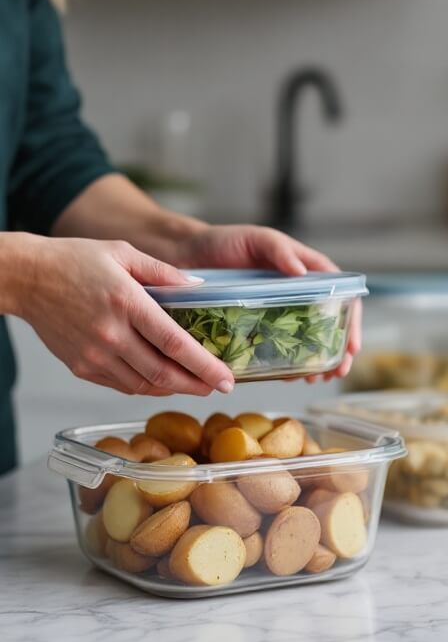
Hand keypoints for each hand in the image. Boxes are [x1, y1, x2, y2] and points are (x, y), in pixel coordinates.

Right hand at [16, 237, 235, 396]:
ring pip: (144, 385)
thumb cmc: (74, 260)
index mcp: (127, 302)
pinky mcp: (82, 367)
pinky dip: (146, 386)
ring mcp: (95, 355)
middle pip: (164, 373)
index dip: (205, 366)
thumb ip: (164, 271)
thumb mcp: (124, 252)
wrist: (26, 277)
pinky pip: (122, 385)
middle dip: (197, 385)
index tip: (227, 378)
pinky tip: (161, 380)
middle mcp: (112, 334)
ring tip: (194, 384)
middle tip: (219, 387)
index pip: (175, 344)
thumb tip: (199, 287)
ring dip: (173, 388)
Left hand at [188, 224, 361, 379]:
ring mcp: (276, 312)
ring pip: (305, 340)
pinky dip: (287, 364)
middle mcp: (295, 293)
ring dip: (316, 361)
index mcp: (303, 269)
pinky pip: (276, 348)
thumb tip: (301, 271)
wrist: (185, 256)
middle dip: (337, 349)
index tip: (351, 344)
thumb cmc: (223, 242)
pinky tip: (290, 377)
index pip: (340, 293)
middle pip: (328, 323)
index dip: (349, 319)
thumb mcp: (255, 239)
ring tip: (316, 379)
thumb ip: (279, 250)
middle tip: (337, 371)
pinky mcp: (255, 327)